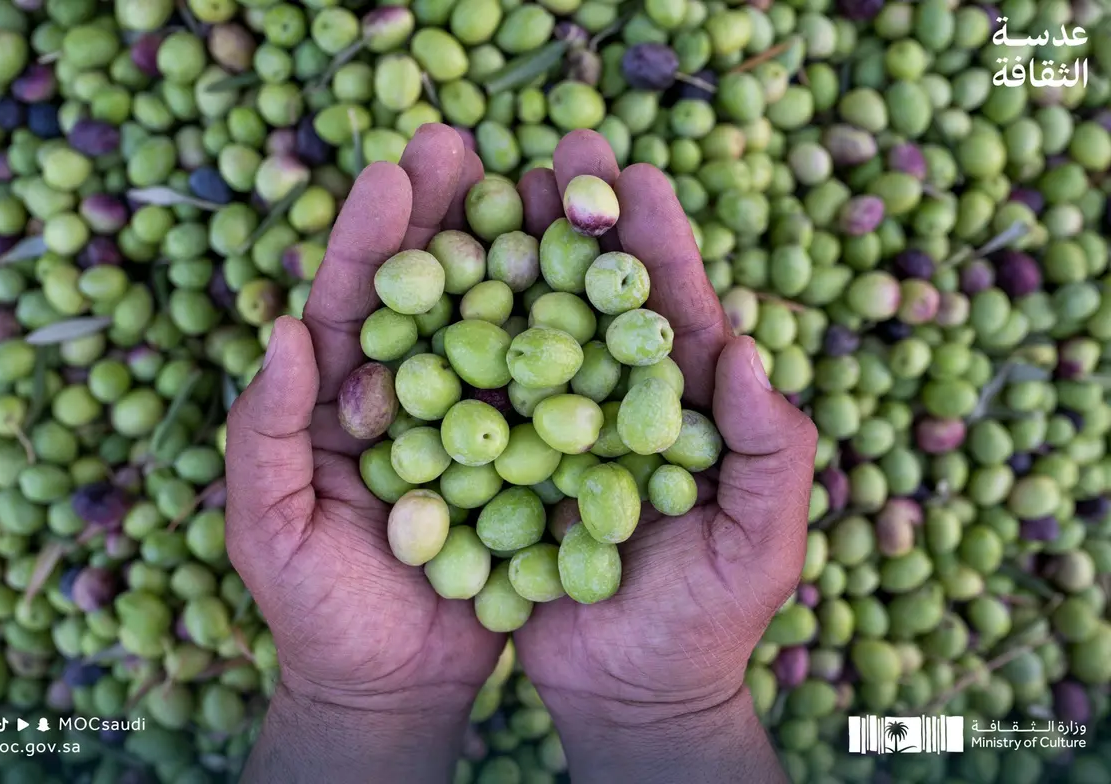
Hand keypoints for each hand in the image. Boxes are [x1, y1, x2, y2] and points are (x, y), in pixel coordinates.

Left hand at [225, 125, 502, 782]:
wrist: (396, 684)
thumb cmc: (317, 612)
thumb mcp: (269, 529)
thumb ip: (264, 432)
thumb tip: (282, 327)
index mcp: (334, 395)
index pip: (350, 302)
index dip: (367, 237)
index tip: (392, 172)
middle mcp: (405, 389)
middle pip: (425, 289)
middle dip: (439, 214)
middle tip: (464, 142)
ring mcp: (469, 416)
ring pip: (492, 322)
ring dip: (510, 252)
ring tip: (536, 185)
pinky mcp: (523, 453)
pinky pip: (546, 388)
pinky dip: (566, 334)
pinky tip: (594, 283)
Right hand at [512, 132, 818, 781]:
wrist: (625, 694)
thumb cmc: (707, 625)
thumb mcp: (760, 547)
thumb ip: (771, 452)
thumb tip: (744, 348)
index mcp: (680, 405)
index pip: (669, 309)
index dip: (656, 241)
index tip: (636, 174)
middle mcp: (610, 401)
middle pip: (590, 298)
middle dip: (575, 222)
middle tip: (553, 146)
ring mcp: (548, 428)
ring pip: (522, 331)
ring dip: (506, 260)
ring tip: (481, 190)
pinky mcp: (495, 464)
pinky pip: (468, 398)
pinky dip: (447, 344)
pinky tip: (420, 291)